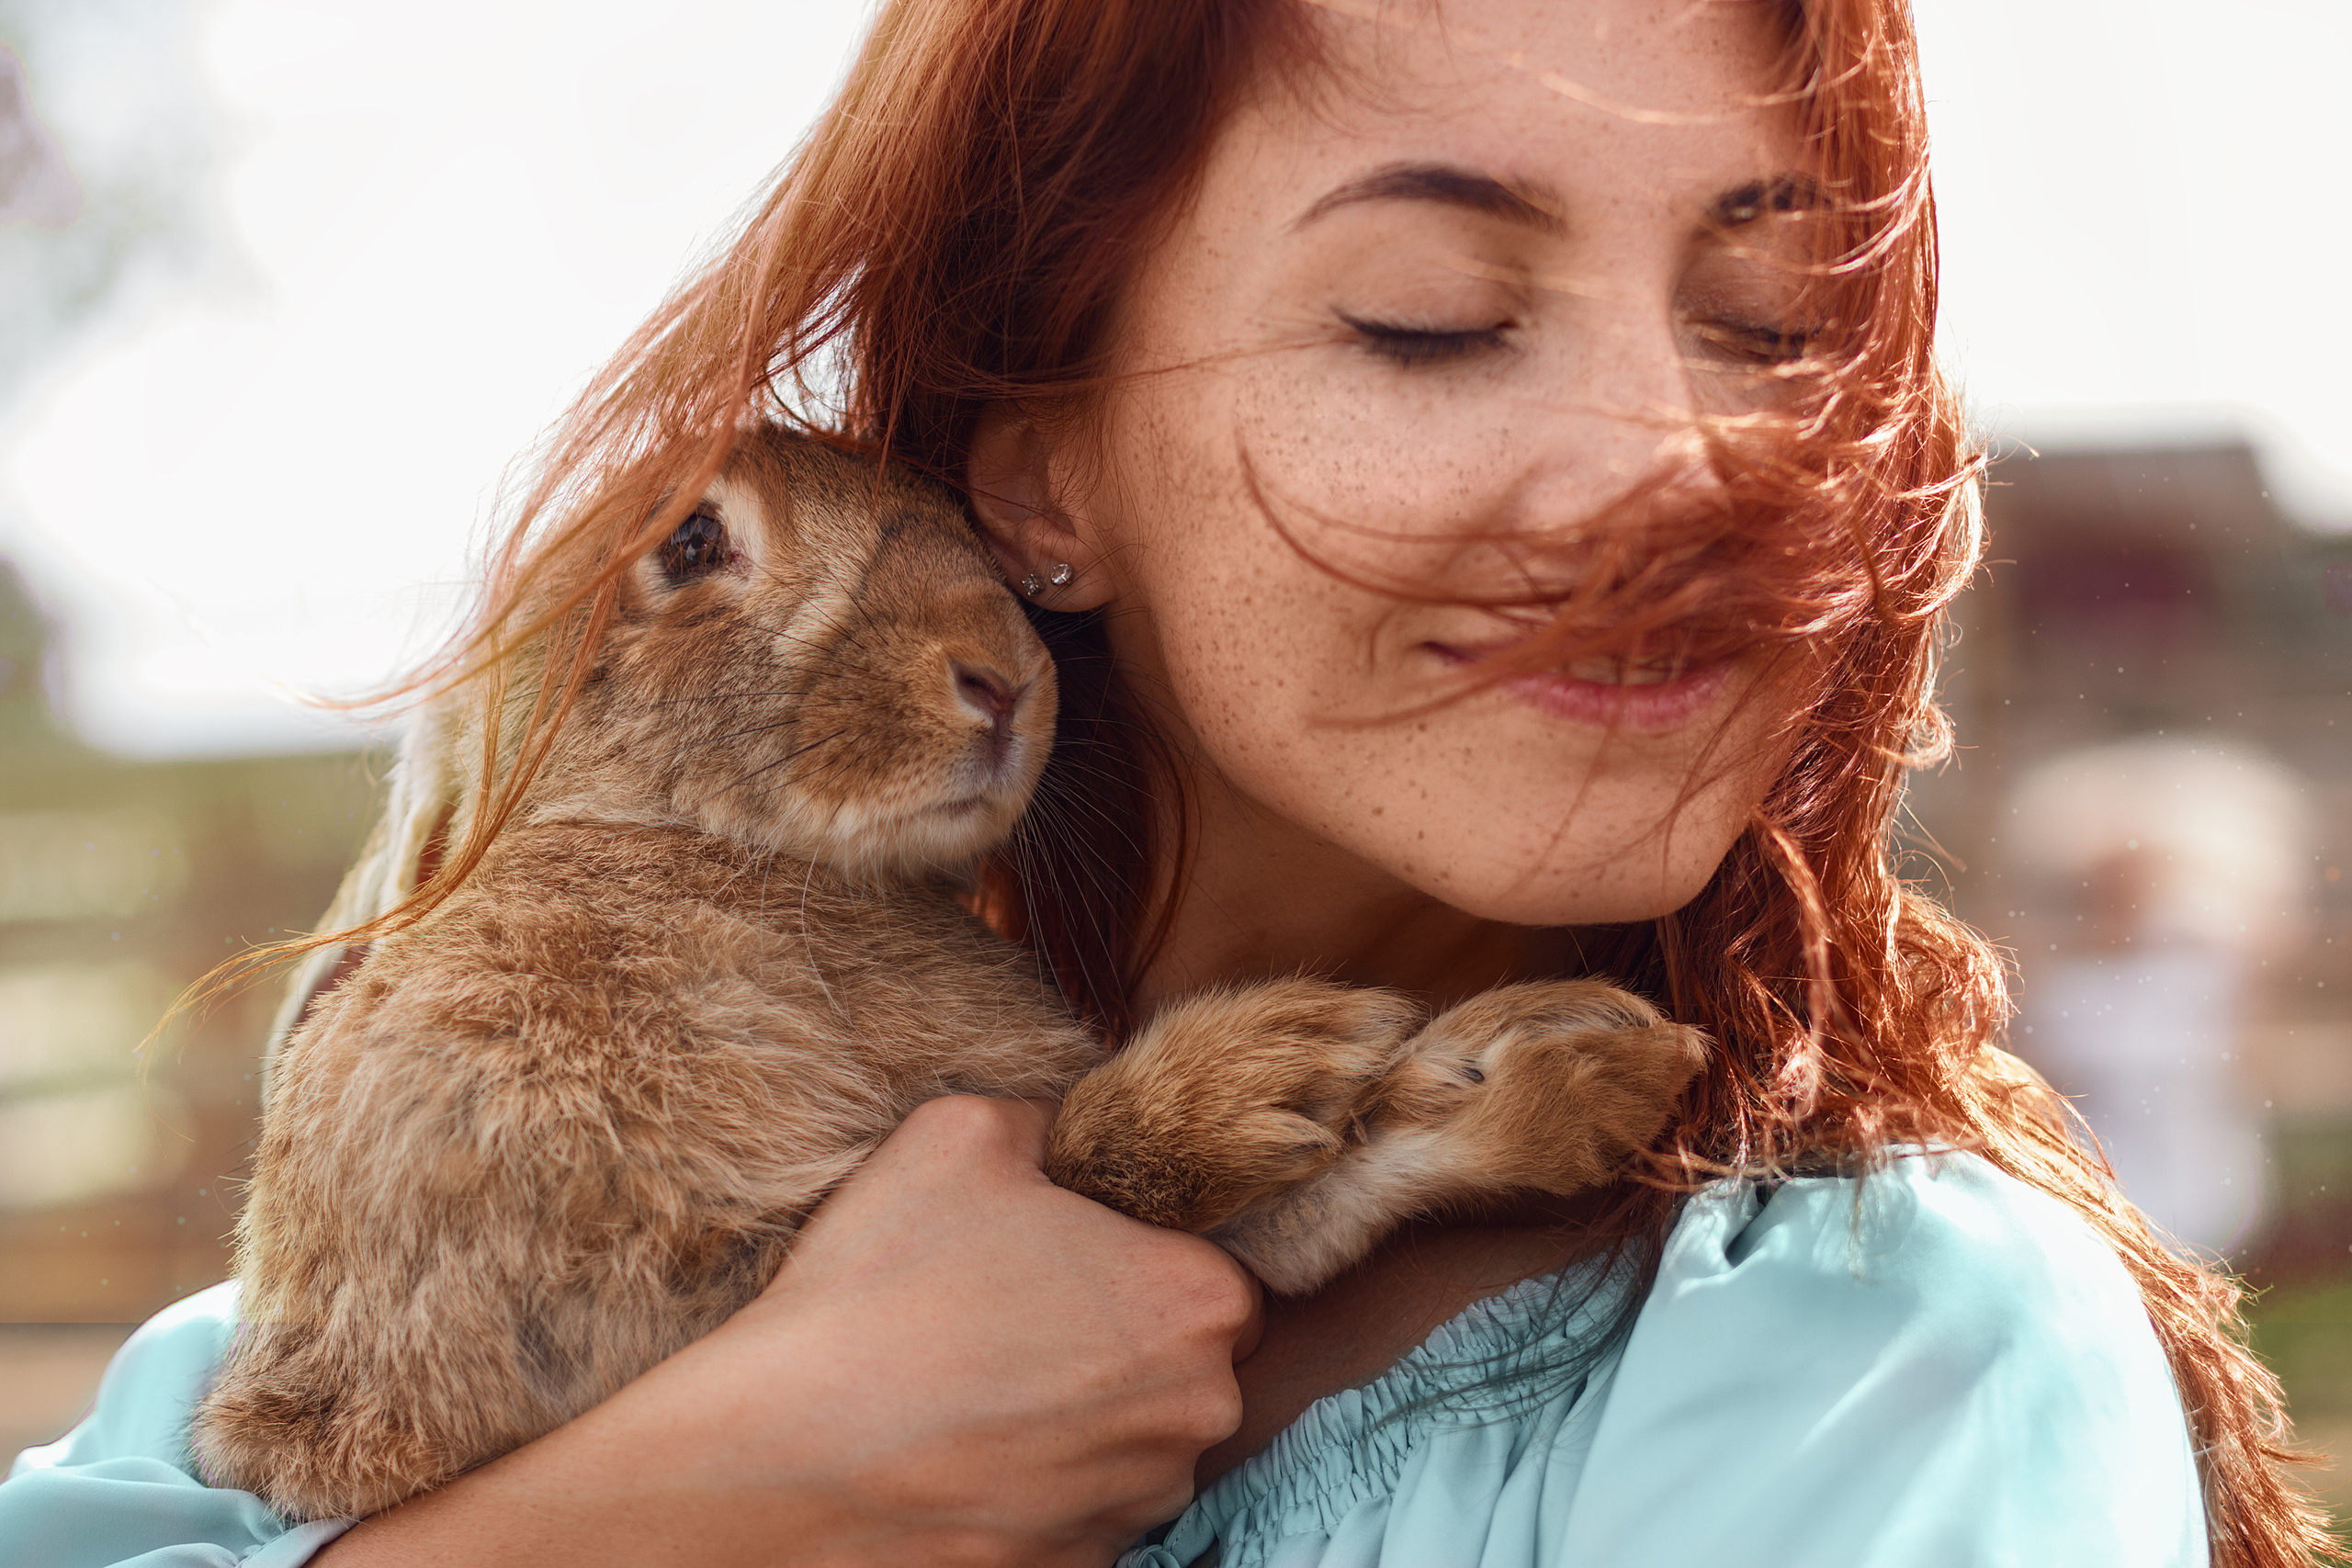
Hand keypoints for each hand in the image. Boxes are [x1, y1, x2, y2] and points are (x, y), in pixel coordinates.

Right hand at [321, 1095, 1259, 1567]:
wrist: (779, 1462)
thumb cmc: (881, 1292)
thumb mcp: (963, 1133)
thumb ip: (1051, 1122)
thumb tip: (1071, 1136)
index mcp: (1200, 1305)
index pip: (1219, 1266)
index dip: (1146, 1250)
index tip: (1072, 1249)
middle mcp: (1196, 1418)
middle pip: (1183, 1359)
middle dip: (1113, 1332)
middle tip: (1007, 1307)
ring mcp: (1134, 1506)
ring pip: (1131, 1438)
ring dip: (1074, 1412)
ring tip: (968, 1379)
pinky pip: (1075, 1505)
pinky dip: (1029, 1480)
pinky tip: (955, 1447)